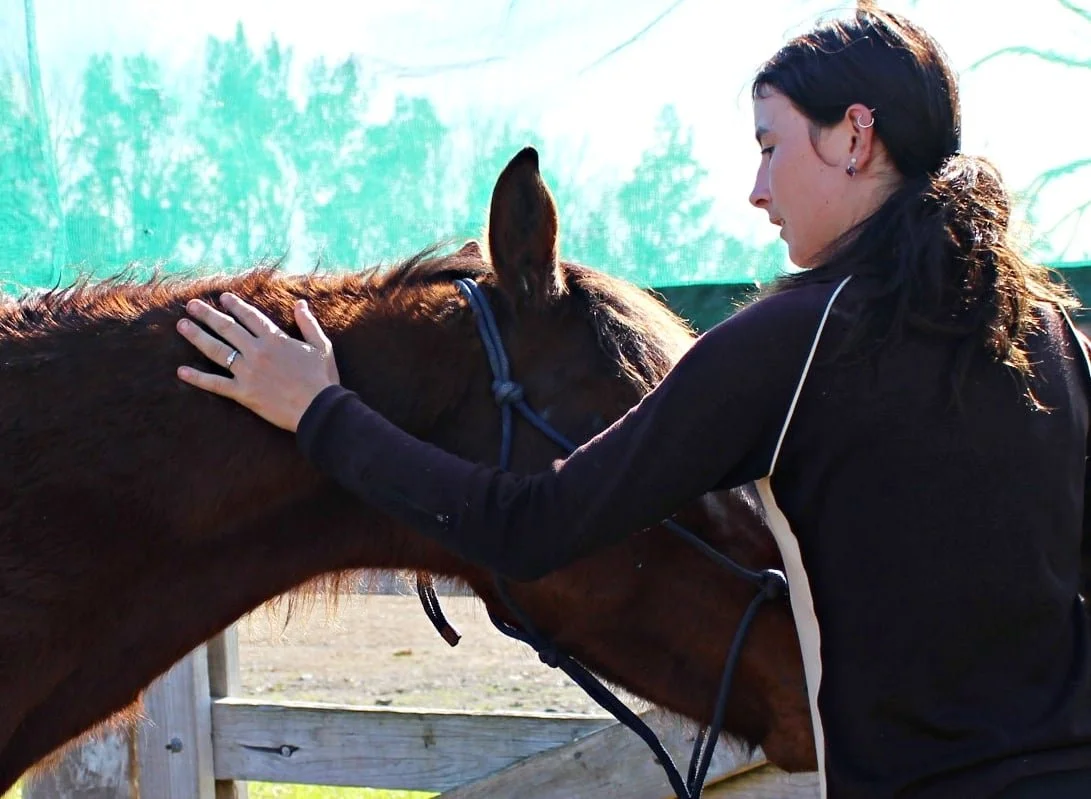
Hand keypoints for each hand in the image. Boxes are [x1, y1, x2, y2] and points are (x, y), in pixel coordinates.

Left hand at [176, 293, 339, 431]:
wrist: (318, 408)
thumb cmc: (322, 378)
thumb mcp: (321, 346)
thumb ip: (308, 323)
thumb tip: (300, 303)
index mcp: (275, 339)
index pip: (250, 317)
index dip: (235, 306)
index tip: (222, 298)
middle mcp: (257, 351)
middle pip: (227, 328)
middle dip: (208, 314)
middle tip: (190, 305)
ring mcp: (247, 372)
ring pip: (217, 350)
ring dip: (197, 336)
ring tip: (182, 326)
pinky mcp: (243, 393)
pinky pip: (216, 384)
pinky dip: (198, 378)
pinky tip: (181, 371)